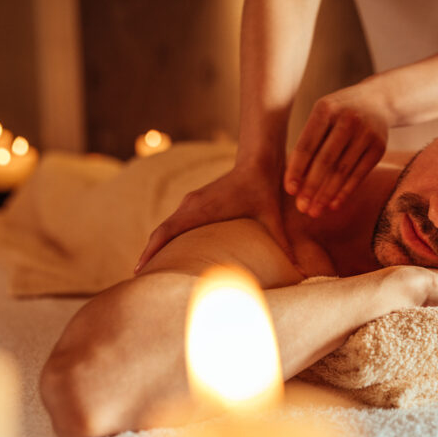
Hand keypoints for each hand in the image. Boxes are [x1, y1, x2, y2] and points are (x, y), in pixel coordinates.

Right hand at [136, 159, 312, 273]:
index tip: (139, 268)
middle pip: (161, 231)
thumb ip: (285, 244)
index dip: (152, 250)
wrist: (259, 159)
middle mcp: (191, 204)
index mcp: (202, 209)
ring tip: (148, 270)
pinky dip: (167, 237)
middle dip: (149, 254)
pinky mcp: (196, 202)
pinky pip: (175, 222)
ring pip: (166, 226)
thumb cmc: (265, 188)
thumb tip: (299, 269)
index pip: (168, 230)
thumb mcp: (273, 218)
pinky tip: (167, 253)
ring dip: (156, 245)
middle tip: (138, 277)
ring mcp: (192, 202)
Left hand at [284, 85, 388, 217]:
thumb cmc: (339, 114)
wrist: (378, 101)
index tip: (289, 191)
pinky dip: (345, 192)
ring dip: (326, 194)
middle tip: (302, 208)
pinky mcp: (379, 146)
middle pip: (325, 161)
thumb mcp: (323, 116)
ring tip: (315, 211)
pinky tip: (333, 205)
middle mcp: (347, 119)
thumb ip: (310, 142)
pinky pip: (359, 174)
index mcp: (325, 108)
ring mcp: (366, 132)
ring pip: (342, 170)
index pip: (307, 145)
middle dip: (311, 187)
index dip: (297, 169)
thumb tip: (295, 183)